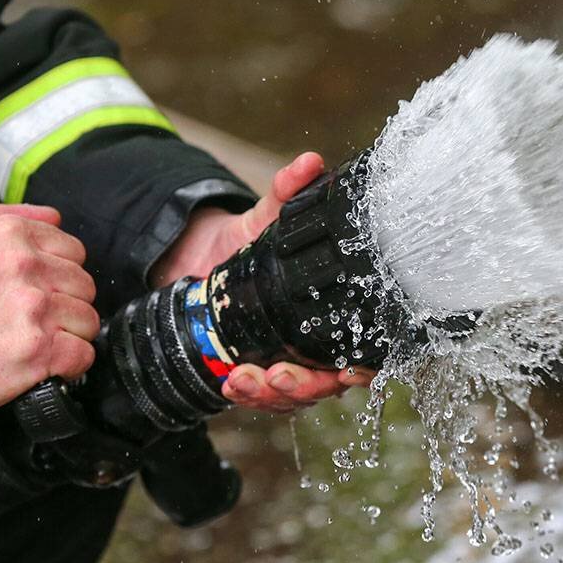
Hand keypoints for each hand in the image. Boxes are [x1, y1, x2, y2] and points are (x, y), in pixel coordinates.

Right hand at [0, 204, 99, 415]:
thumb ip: (7, 219)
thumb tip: (52, 216)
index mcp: (11, 237)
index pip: (75, 251)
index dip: (61, 276)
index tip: (43, 290)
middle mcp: (26, 266)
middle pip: (85, 287)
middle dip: (67, 306)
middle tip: (36, 320)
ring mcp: (34, 307)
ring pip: (89, 321)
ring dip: (69, 336)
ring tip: (37, 341)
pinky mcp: (39, 348)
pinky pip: (83, 355)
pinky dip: (70, 365)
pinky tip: (47, 364)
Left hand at [150, 152, 374, 411]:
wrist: (198, 261)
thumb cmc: (248, 243)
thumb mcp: (267, 217)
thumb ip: (287, 192)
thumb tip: (309, 163)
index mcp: (332, 315)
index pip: (363, 351)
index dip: (362, 367)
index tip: (350, 370)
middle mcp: (315, 348)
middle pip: (325, 385)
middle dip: (304, 388)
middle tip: (279, 375)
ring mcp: (285, 365)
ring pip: (290, 398)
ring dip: (268, 396)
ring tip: (242, 380)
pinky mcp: (251, 374)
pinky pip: (257, 399)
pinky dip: (244, 396)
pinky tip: (228, 384)